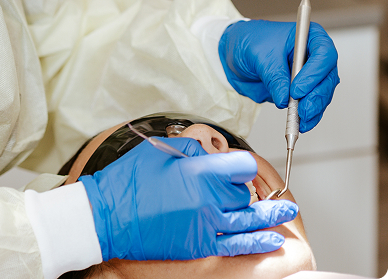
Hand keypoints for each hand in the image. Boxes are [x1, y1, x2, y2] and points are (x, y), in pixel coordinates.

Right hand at [78, 137, 297, 261]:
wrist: (108, 217)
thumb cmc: (129, 182)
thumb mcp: (158, 151)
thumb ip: (191, 149)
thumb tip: (211, 154)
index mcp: (197, 172)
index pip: (240, 165)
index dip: (240, 163)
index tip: (237, 163)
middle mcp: (208, 200)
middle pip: (242, 191)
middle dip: (239, 184)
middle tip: (228, 180)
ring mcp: (207, 225)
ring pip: (246, 217)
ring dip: (267, 214)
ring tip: (285, 211)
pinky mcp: (201, 245)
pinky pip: (238, 244)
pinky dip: (258, 241)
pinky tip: (271, 237)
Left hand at [218, 19, 339, 131]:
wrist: (233, 52)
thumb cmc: (247, 41)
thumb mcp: (258, 55)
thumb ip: (273, 76)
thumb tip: (284, 98)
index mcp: (307, 36)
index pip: (324, 54)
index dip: (315, 73)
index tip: (297, 89)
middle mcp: (313, 55)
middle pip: (327, 78)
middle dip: (316, 97)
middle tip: (302, 110)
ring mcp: (309, 74)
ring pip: (322, 94)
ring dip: (313, 109)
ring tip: (299, 119)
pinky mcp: (302, 90)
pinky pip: (312, 105)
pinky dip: (308, 115)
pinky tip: (300, 123)